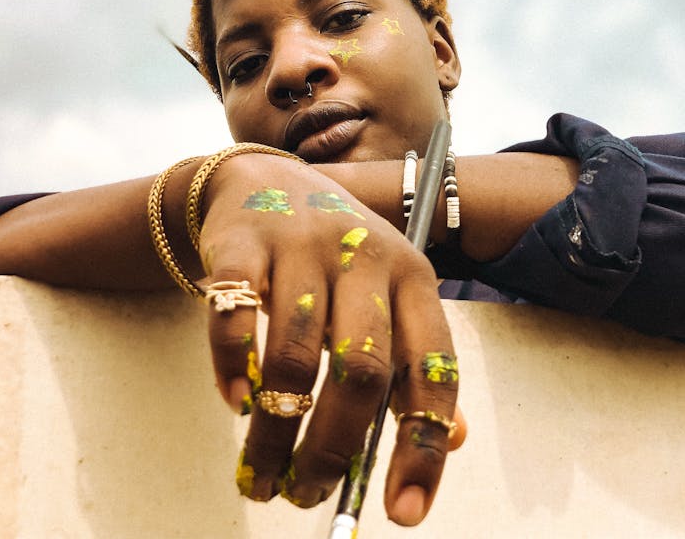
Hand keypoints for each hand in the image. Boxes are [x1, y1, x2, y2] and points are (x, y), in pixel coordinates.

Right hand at [197, 152, 462, 524]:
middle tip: (307, 494)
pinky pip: (235, 314)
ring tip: (263, 469)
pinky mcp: (243, 242)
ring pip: (294, 356)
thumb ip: (414, 363)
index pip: (432, 368)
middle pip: (362, 369)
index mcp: (412, 276)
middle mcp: (364, 256)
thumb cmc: (334, 255)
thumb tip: (453, 439)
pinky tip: (234, 400)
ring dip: (274, 429)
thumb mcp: (388, 295)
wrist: (265, 179)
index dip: (423, 446)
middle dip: (332, 448)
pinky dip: (231, 367)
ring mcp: (302, 244)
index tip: (403, 514)